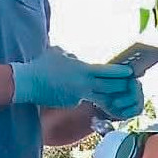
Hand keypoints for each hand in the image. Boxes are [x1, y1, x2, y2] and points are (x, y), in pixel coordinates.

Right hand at [11, 47, 143, 115]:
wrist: (27, 84)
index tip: (130, 71)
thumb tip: (75, 59)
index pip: (108, 72)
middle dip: (120, 86)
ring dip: (108, 93)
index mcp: (82, 70)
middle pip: (109, 87)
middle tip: (128, 83)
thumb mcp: (58, 53)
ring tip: (113, 89)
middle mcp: (83, 85)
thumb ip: (71, 56)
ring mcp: (78, 96)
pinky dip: (85, 95)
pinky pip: (83, 99)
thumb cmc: (41, 65)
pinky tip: (77, 91)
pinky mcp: (71, 104)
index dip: (120, 72)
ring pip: (98, 96)